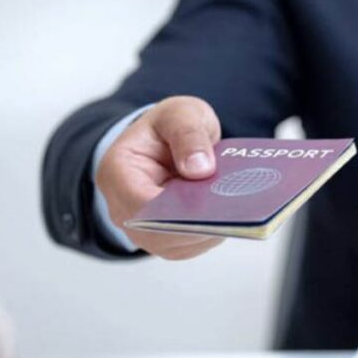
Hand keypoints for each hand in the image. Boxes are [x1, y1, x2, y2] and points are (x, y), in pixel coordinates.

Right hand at [96, 95, 225, 259]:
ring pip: (177, 244)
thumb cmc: (168, 127)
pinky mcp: (167, 237)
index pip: (140, 205)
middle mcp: (124, 208)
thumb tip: (200, 169)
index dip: (175, 211)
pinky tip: (234, 215)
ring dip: (210, 230)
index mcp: (117, 173)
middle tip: (236, 211)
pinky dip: (213, 232)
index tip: (209, 205)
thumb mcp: (179, 113)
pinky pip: (190, 244)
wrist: (169, 138)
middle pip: (159, 233)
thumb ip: (188, 134)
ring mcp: (144, 228)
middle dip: (198, 224)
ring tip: (240, 211)